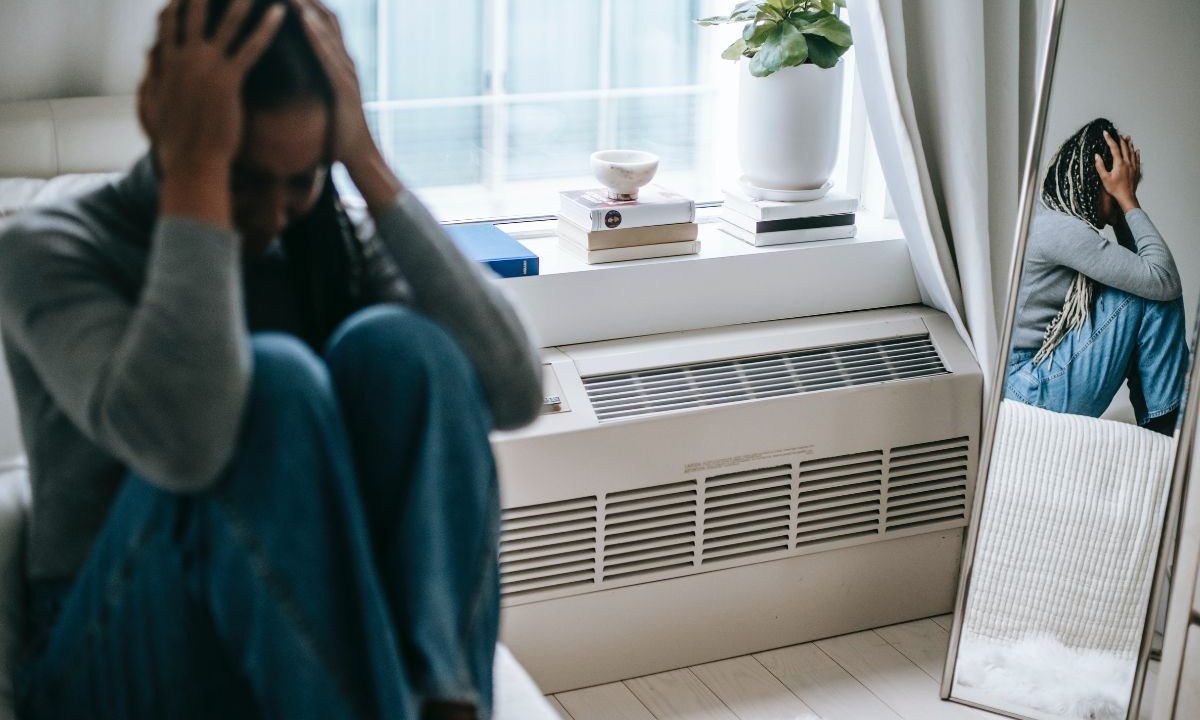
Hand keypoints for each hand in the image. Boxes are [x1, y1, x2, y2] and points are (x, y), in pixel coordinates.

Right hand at [140, 0, 283, 224]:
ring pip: (226, 23)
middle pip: (194, 11)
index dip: (179, 1)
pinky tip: (279, 13)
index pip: (170, 21)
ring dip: (240, 0)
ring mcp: (206, 67)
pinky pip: (251, 47)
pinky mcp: (227, 80)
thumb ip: (152, 79)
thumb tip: (149, 63)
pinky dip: (265, 28)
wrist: (191, 161)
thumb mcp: (155, 105)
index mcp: (168, 63)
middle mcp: (185, 59)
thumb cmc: (176, 141)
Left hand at [292, 0, 402, 210]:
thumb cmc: (338, 134)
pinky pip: (327, 54)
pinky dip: (314, 33)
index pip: (324, 23)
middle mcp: (346, 63)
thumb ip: (314, 83)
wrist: (360, 158)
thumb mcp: (323, 101)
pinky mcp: (343, 88)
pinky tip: (301, 16)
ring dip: (309, 6)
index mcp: (339, 64)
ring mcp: (347, 74)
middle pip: (328, 18)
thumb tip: (294, 73)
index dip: (309, 3)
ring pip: (328, 30)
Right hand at [1094, 130, 1141, 213]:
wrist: (1126, 196)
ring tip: (1128, 137)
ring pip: (1132, 152)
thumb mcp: (1104, 178)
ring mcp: (1133, 166)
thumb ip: (1100, 166)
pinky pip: (1137, 159)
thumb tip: (1097, 156)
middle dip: (1120, 139)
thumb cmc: (1114, 189)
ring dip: (1129, 144)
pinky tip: (1136, 150)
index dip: (1109, 139)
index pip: (1114, 148)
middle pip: (1124, 148)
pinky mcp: (1136, 170)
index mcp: (1119, 163)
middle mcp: (1128, 163)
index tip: (1106, 133)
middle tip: (1117, 133)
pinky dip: (1136, 153)